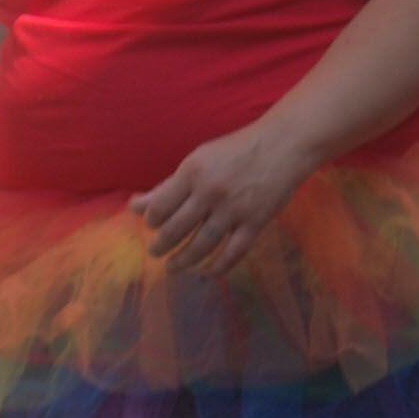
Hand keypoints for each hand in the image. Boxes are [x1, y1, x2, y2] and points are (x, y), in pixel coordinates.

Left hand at [131, 123, 315, 277]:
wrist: (282, 144)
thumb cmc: (236, 150)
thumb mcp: (199, 159)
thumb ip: (169, 185)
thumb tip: (136, 206)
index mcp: (194, 171)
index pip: (160, 208)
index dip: (151, 221)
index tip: (153, 225)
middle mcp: (211, 192)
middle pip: (176, 230)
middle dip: (161, 246)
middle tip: (156, 252)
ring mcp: (234, 209)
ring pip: (201, 246)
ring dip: (182, 261)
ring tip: (173, 267)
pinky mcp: (255, 223)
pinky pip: (232, 254)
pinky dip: (217, 267)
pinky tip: (205, 272)